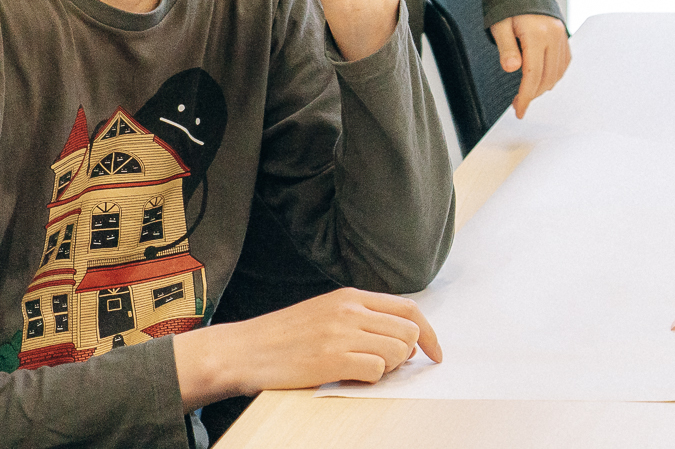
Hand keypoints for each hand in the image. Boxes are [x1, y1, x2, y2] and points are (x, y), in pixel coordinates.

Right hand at [175, 287, 441, 407]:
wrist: (239, 351)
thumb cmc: (280, 337)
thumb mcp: (323, 312)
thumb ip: (360, 317)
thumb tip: (401, 340)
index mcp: (350, 296)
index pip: (408, 308)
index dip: (428, 332)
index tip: (434, 352)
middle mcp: (350, 310)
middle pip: (408, 330)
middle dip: (408, 354)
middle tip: (388, 367)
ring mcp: (341, 334)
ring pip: (397, 351)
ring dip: (389, 368)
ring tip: (365, 372)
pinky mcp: (331, 359)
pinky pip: (376, 370)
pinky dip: (372, 379)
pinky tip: (353, 379)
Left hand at [490, 13, 571, 117]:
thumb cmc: (509, 8)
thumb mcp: (500, 26)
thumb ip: (506, 48)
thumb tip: (511, 68)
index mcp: (537, 34)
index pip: (533, 74)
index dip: (526, 96)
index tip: (520, 110)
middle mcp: (554, 36)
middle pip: (547, 77)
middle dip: (533, 94)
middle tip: (518, 103)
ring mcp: (562, 37)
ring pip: (557, 73)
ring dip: (543, 87)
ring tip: (528, 92)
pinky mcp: (565, 38)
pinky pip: (564, 64)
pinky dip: (554, 76)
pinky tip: (543, 80)